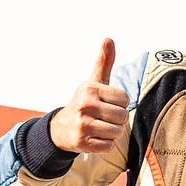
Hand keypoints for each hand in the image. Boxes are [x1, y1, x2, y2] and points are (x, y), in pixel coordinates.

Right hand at [49, 38, 130, 154]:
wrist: (61, 128)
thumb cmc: (85, 102)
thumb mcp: (93, 81)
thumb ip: (104, 62)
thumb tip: (108, 39)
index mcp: (90, 90)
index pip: (125, 100)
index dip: (119, 104)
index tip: (106, 103)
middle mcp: (84, 106)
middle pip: (123, 117)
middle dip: (117, 119)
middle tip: (102, 117)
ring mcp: (82, 125)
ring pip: (117, 132)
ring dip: (112, 132)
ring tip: (99, 127)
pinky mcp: (82, 143)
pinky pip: (108, 146)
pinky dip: (105, 144)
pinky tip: (93, 138)